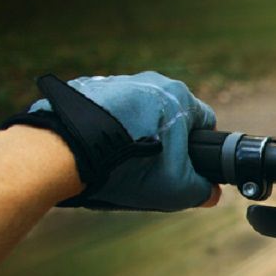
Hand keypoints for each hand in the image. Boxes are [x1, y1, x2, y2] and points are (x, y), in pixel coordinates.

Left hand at [4, 72, 217, 210]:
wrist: (66, 150)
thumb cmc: (130, 167)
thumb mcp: (177, 189)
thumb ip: (203, 191)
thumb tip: (210, 193)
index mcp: (180, 97)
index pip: (205, 121)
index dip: (200, 148)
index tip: (185, 166)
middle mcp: (152, 81)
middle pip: (169, 116)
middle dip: (164, 140)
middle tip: (151, 168)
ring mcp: (117, 81)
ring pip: (138, 112)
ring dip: (135, 133)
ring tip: (119, 161)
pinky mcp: (87, 87)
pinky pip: (108, 110)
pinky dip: (106, 128)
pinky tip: (97, 150)